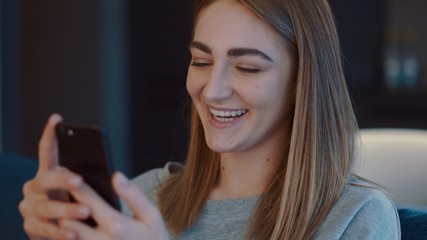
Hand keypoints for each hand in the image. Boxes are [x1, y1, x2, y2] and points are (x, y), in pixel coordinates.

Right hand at [19, 114, 90, 239]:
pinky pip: (45, 229)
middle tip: (79, 180)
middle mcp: (34, 187)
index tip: (57, 119)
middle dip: (62, 179)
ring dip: (66, 210)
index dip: (50, 134)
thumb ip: (88, 181)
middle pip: (46, 179)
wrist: (65, 234)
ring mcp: (30, 207)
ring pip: (46, 206)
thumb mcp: (81, 191)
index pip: (47, 151)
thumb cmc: (77, 204)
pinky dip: (60, 233)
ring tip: (85, 211)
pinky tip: (73, 234)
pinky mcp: (31, 226)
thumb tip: (113, 174)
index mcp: (47, 173)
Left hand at [60, 172, 169, 239]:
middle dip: (63, 205)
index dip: (73, 184)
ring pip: (66, 235)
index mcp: (115, 224)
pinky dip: (70, 237)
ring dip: (64, 223)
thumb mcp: (152, 216)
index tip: (63, 171)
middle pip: (68, 219)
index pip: (87, 199)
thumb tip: (117, 175)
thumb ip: (134, 195)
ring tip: (62, 211)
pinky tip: (74, 229)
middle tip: (57, 193)